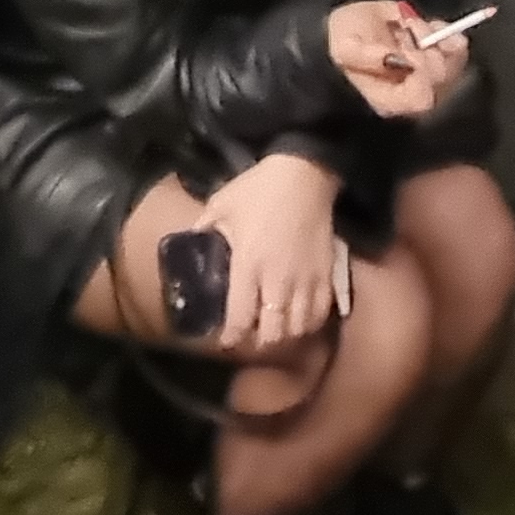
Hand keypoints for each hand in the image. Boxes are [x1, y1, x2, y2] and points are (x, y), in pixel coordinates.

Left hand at [199, 154, 342, 355]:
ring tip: (275, 328)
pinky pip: (321, 313)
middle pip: (273, 333)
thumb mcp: (221, 205)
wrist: (305, 174)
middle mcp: (278, 280)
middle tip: (251, 334)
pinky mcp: (326, 273)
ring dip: (285, 334)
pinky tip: (299, 317)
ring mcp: (306, 279)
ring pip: (298, 328)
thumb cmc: (259, 189)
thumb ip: (203, 229)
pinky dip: (309, 322)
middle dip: (260, 341)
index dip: (232, 337)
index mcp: (248, 264)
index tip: (225, 340)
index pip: (241, 318)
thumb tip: (189, 243)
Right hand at [325, 0, 462, 119]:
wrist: (356, 19)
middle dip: (424, 49)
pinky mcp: (446, 58)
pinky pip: (458, 46)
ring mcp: (434, 77)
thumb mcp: (344, 47)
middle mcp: (416, 94)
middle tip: (403, 35)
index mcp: (390, 101)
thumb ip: (365, 56)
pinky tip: (421, 26)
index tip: (407, 53)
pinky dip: (443, 30)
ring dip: (431, 35)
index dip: (421, 74)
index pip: (422, 100)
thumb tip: (394, 60)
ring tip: (406, 28)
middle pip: (442, 79)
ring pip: (454, 61)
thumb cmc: (346, 39)